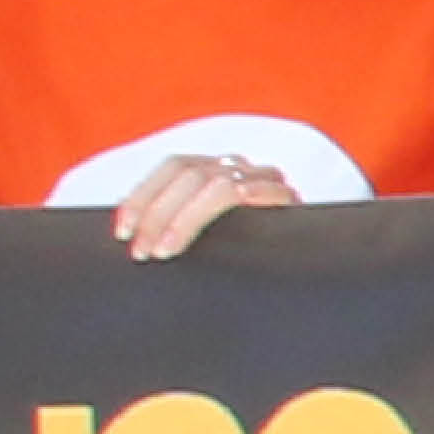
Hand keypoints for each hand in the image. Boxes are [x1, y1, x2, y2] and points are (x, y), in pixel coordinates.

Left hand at [102, 151, 303, 260]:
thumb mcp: (210, 236)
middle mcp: (240, 167)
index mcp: (218, 169)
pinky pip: (243, 192)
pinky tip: (190, 241)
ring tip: (161, 252)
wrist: (312, 267)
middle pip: (186, 172)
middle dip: (154, 212)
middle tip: (138, 251)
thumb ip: (179, 225)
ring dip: (177, 218)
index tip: (122, 231)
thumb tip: (133, 233)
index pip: (173, 167)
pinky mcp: (285, 197)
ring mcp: (264, 179)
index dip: (142, 195)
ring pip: (210, 182)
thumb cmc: (252, 255)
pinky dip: (206, 214)